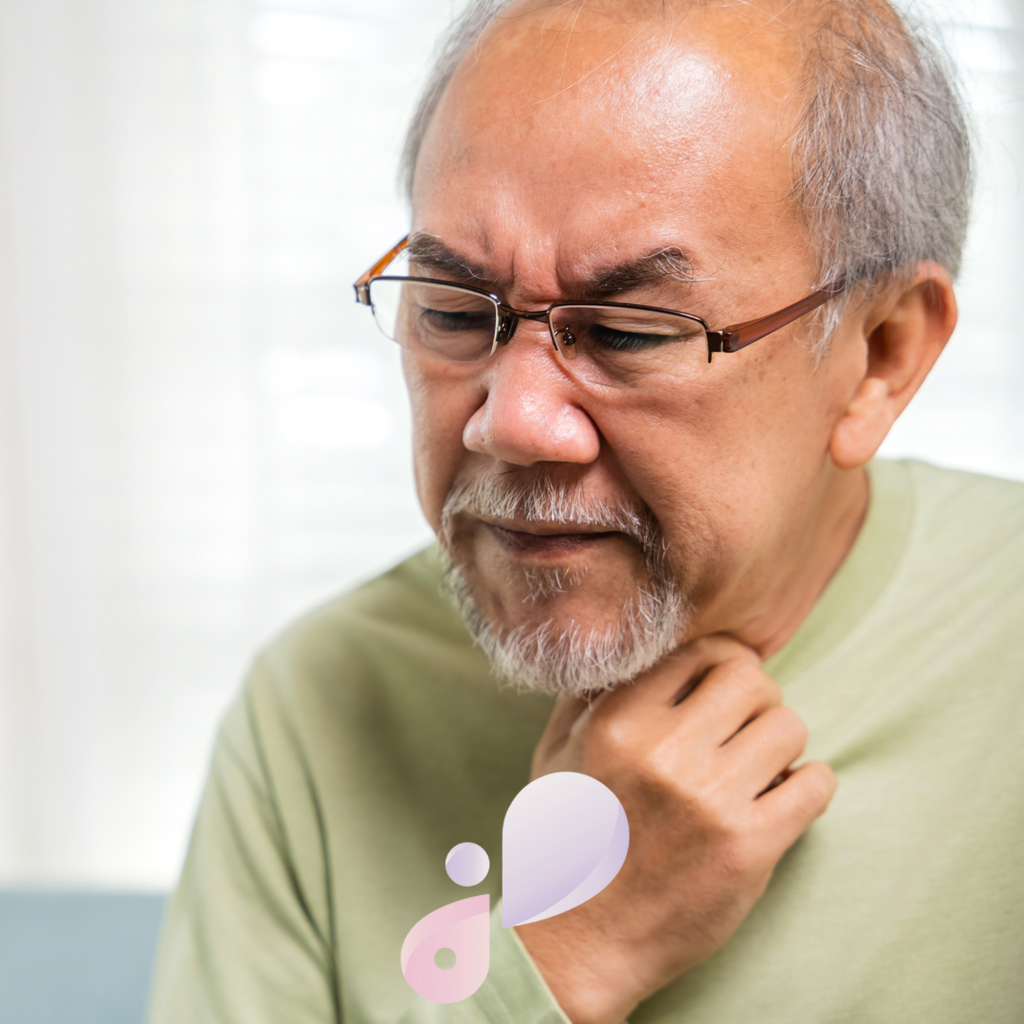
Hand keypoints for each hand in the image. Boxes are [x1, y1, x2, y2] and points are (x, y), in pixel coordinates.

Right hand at [515, 635, 836, 1023]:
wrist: (577, 942)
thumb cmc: (563, 840)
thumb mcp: (556, 753)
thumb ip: (589, 694)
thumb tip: (633, 649)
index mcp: (617, 722)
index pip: (703, 651)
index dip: (724, 662)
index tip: (725, 686)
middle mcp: (663, 752)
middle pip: (752, 680)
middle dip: (757, 696)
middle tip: (745, 725)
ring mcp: (709, 801)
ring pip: (789, 726)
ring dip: (781, 742)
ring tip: (761, 765)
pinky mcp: (747, 849)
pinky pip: (815, 784)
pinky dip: (808, 784)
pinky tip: (783, 796)